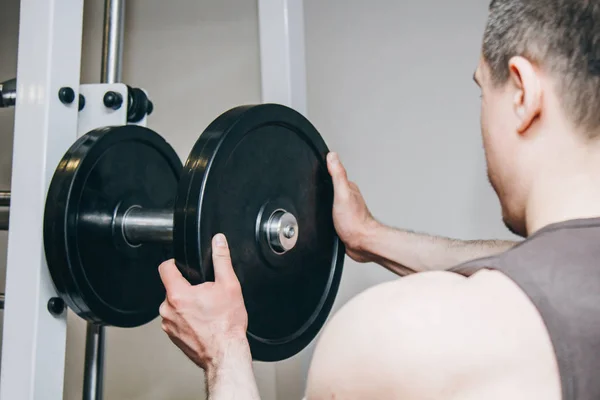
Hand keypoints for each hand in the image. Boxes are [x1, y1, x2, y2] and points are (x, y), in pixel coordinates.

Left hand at [158, 234, 249, 370]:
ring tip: (206, 311)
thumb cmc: (226, 325)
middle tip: (205, 294)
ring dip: (186, 304)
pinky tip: (203, 323)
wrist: (225, 353)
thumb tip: (219, 242)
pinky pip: (176, 319)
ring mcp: (168, 325)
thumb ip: (221, 259)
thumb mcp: (230, 285)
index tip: (181, 264)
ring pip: (174, 304)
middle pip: (172, 287)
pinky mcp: (172, 336)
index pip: (165, 268)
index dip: (174, 262)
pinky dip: (187, 319)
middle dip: (187, 287)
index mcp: (178, 294)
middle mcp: (168, 310)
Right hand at [327, 152, 377, 262]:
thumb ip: (338, 175)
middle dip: (323, 185)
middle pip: (332, 187)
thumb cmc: (354, 222)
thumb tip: (332, 155)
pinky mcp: (342, 222)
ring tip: (318, 194)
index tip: (318, 162)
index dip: (324, 170)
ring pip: (331, 201)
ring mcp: (345, 210)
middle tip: (315, 179)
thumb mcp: (342, 194)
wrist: (361, 243)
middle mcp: (347, 198)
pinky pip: (331, 214)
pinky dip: (326, 213)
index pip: (334, 174)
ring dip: (325, 200)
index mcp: (348, 188)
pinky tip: (323, 214)